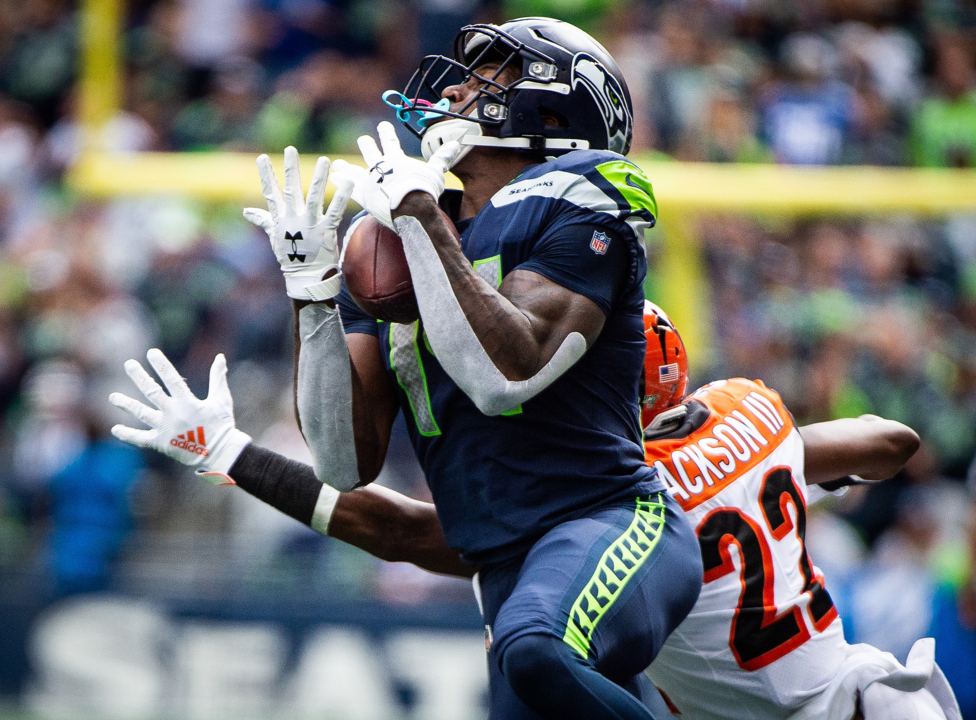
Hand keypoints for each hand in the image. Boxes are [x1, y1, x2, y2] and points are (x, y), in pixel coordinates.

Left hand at [109, 349, 251, 482]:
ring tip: (113, 397)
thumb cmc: (222, 425)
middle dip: (139, 377)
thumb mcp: (222, 399)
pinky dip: (128, 435)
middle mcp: (173, 413)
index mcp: (188, 402)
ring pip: (142, 413)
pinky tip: (116, 429)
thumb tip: (220, 356)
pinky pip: (141, 439)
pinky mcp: (161, 443)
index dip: (162, 365)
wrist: (219, 453)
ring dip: (127, 404)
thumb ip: (218, 378)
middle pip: (152, 392)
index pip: (172, 379)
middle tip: (128, 364)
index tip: (151, 353)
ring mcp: (165, 428)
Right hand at [244, 147, 354, 300]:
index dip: (266, 176)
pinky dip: (342, 197)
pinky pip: (335, 211)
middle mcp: (294, 219)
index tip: (261, 158)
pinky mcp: (326, 231)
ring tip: (325, 160)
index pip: (271, 193)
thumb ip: (264, 220)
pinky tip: (348, 182)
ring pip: (315, 196)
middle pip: (292, 189)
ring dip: (320, 177)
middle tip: (290, 149)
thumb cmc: (290, 258)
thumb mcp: (275, 237)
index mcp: (281, 219)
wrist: (306, 279)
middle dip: (291, 169)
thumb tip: (246, 211)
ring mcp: (310, 224)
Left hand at [337, 122, 458, 228]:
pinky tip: (333, 179)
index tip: (382, 125)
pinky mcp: (362, 196)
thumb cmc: (424, 189)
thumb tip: (455, 144)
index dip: (386, 132)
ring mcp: (369, 181)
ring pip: (354, 171)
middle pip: (370, 153)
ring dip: (347, 167)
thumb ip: (442, 158)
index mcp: (396, 159)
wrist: (411, 206)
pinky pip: (347, 188)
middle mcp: (380, 167)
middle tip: (363, 139)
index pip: (390, 142)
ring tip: (339, 164)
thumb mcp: (436, 172)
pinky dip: (340, 184)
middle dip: (367, 146)